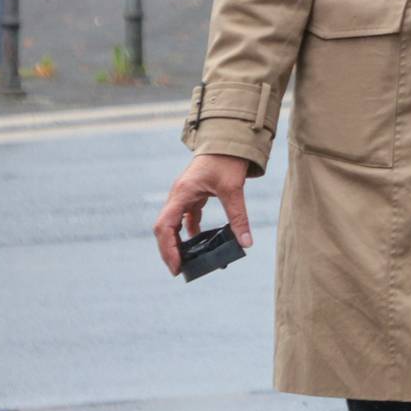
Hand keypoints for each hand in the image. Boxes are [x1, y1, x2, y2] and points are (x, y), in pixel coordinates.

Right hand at [153, 153, 254, 275]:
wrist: (229, 140)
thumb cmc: (227, 160)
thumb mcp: (234, 190)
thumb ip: (238, 217)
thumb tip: (246, 243)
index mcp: (181, 194)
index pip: (164, 227)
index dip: (167, 249)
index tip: (176, 266)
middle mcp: (178, 195)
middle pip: (164, 228)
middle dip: (169, 250)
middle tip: (179, 270)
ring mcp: (184, 195)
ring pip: (173, 223)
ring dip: (178, 242)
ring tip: (187, 260)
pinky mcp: (193, 194)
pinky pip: (186, 217)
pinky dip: (190, 230)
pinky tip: (199, 241)